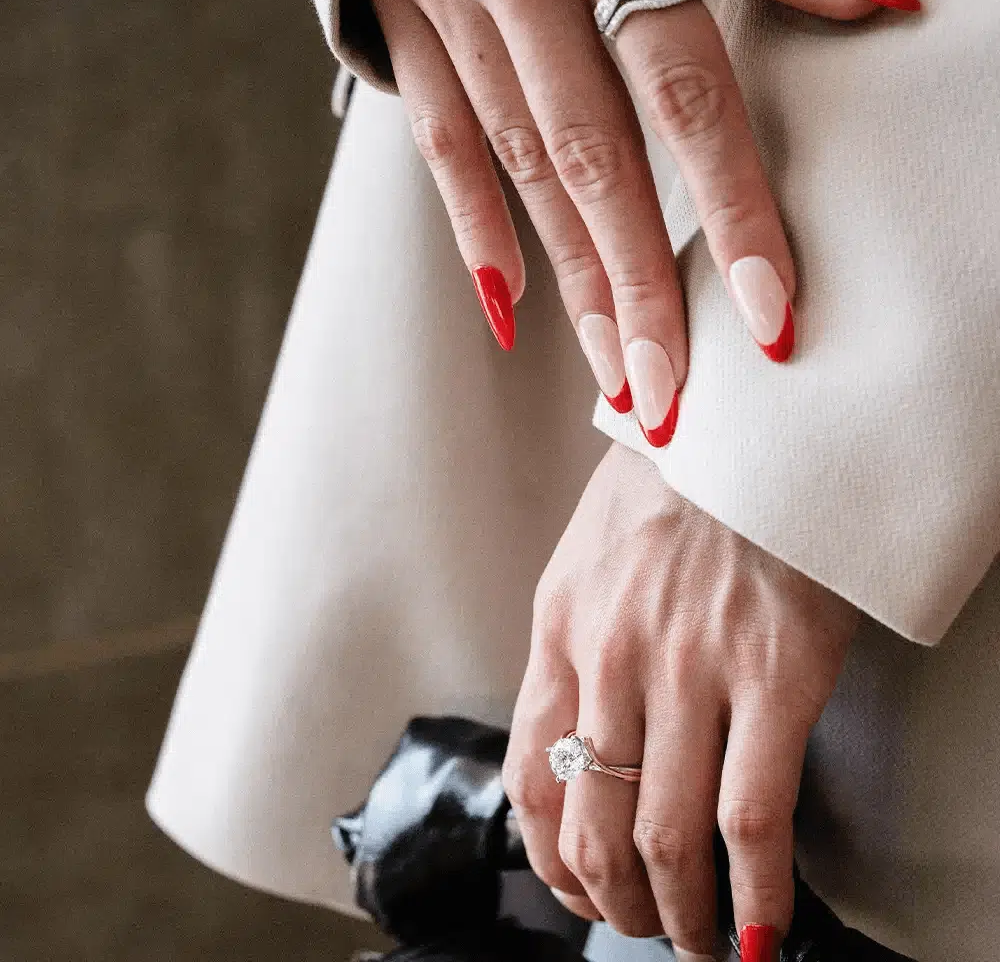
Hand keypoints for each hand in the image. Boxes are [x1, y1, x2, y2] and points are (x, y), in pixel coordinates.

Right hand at [367, 0, 918, 445]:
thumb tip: (878, 4)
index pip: (689, 98)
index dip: (732, 212)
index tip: (767, 316)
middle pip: (598, 163)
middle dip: (637, 290)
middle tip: (666, 398)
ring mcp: (459, 11)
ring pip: (523, 175)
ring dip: (572, 286)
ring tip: (616, 379)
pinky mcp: (407, 36)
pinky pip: (440, 146)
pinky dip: (472, 230)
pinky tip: (508, 311)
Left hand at [503, 444, 858, 958]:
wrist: (748, 429)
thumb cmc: (670, 489)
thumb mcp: (590, 557)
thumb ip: (576, 645)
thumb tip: (581, 737)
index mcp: (560, 626)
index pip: (531, 776)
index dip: (550, 857)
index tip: (576, 888)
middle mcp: (610, 655)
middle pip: (593, 824)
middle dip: (611, 901)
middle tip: (638, 924)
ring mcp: (688, 667)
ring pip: (665, 837)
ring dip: (676, 914)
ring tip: (696, 941)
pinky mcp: (772, 674)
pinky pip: (752, 819)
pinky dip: (756, 894)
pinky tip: (761, 929)